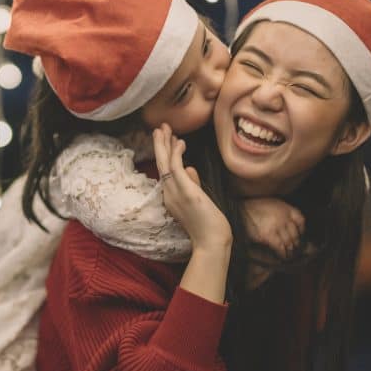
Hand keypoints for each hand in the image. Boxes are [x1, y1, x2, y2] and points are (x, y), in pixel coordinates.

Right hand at [153, 124, 231, 250]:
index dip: (166, 153)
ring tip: (164, 128)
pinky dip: (176, 154)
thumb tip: (190, 168)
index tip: (169, 139)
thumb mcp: (198, 200)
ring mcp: (175, 193)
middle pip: (161, 164)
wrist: (211, 242)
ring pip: (165, 163)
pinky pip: (176, 168)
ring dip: (164, 144)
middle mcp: (169, 194)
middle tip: (160, 128)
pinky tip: (180, 142)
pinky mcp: (185, 192)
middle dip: (160, 144)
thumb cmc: (208, 225)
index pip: (165, 170)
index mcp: (171, 196)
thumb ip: (193, 183)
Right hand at [243, 197, 304, 259]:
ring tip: (289, 256)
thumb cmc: (251, 208)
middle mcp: (283, 216)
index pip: (300, 219)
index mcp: (284, 207)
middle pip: (295, 233)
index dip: (301, 229)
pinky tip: (282, 257)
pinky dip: (282, 254)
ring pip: (289, 242)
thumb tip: (288, 224)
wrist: (237, 212)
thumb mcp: (269, 203)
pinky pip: (280, 247)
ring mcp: (276, 225)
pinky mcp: (268, 235)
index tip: (300, 235)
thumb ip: (280, 211)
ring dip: (290, 250)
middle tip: (295, 250)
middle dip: (296, 243)